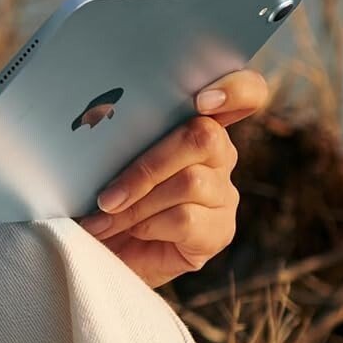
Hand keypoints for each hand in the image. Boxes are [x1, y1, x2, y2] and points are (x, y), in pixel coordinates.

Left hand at [78, 70, 268, 286]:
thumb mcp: (106, 161)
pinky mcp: (220, 231)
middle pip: (203, 137)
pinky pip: (186, 219)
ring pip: (189, 181)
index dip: (236, 88)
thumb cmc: (104, 198)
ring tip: (104, 218)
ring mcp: (224, 194)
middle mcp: (220, 155)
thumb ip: (120, 134)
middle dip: (146, 167)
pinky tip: (129, 232)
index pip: (246, 92)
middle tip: (106, 196)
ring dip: (137, 203)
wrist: (104, 254)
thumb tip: (96, 112)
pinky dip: (147, 225)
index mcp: (196, 124)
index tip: (202, 99)